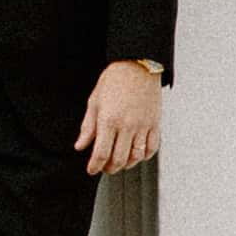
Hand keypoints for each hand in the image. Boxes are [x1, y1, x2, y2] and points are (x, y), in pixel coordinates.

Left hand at [76, 57, 162, 176]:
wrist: (137, 66)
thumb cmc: (115, 79)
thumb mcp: (94, 101)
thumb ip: (88, 126)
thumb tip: (81, 145)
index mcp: (109, 120)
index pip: (101, 153)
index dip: (95, 166)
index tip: (92, 169)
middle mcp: (127, 126)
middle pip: (119, 159)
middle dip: (109, 168)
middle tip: (104, 168)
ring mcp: (143, 126)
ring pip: (136, 157)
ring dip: (126, 165)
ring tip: (119, 163)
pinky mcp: (154, 124)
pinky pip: (151, 148)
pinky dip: (143, 156)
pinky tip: (136, 155)